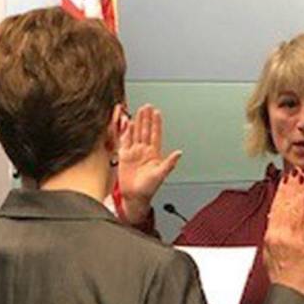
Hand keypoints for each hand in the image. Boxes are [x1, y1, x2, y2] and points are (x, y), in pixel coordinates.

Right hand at [117, 105, 181, 224]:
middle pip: (145, 131)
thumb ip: (169, 163)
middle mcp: (144, 151)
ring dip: (137, 122)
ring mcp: (134, 152)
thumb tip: (179, 153)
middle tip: (147, 106)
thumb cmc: (148, 189)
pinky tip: (126, 123)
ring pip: (136, 133)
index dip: (156, 124)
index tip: (157, 113)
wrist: (134, 197)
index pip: (155, 135)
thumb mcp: (161, 174)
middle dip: (146, 118)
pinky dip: (125, 131)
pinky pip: (124, 140)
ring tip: (139, 110)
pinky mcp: (124, 155)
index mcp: (154, 154)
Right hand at [263, 168, 303, 297]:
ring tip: (303, 178)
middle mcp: (279, 237)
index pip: (276, 209)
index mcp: (270, 237)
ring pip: (296, 211)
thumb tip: (279, 215)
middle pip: (285, 206)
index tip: (285, 179)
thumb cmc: (283, 276)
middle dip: (290, 187)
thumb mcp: (272, 251)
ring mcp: (293, 240)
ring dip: (300, 192)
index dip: (280, 192)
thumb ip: (277, 232)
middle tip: (295, 172)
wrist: (290, 293)